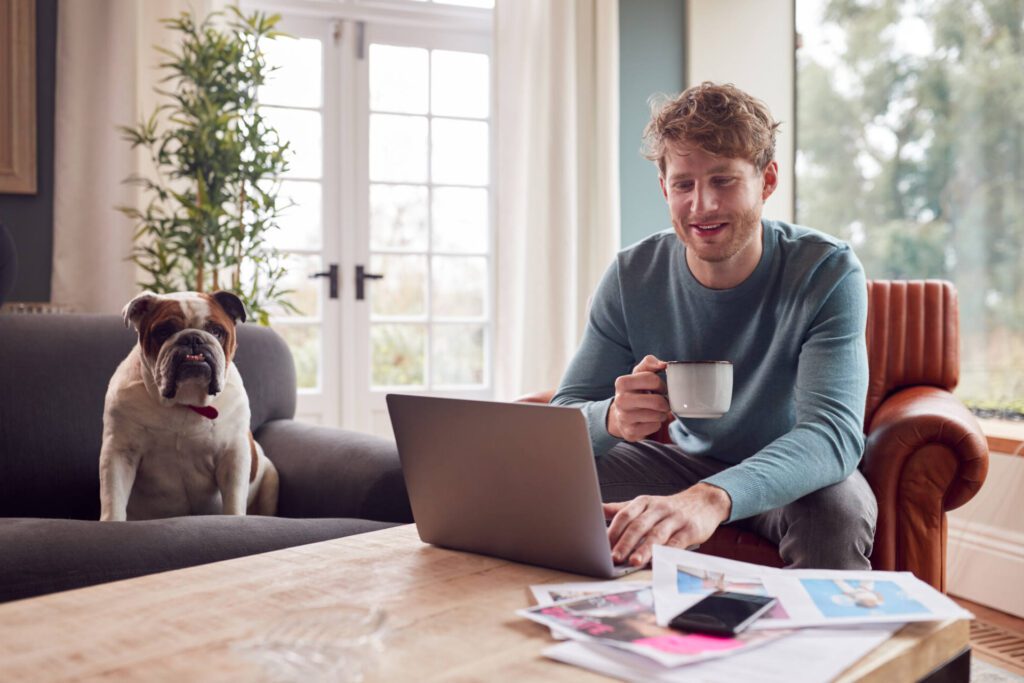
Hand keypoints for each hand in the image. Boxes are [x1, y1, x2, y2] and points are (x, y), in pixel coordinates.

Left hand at [603, 483, 731, 566]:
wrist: (704, 502)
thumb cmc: (669, 508)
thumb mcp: (645, 504)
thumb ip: (621, 509)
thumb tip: (596, 509)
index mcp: (644, 502)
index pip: (625, 515)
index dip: (613, 530)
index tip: (601, 546)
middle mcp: (658, 508)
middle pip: (638, 525)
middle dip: (625, 542)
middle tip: (614, 558)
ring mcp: (675, 519)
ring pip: (657, 534)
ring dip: (644, 549)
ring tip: (634, 562)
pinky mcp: (690, 530)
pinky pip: (677, 543)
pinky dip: (667, 553)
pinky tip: (659, 562)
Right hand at [607, 355, 671, 440]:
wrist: (620, 415)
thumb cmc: (634, 391)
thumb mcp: (638, 374)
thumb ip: (650, 363)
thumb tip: (664, 364)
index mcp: (621, 382)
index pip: (653, 380)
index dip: (661, 385)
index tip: (659, 389)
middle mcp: (620, 400)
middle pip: (657, 401)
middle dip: (664, 402)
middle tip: (661, 402)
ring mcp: (624, 418)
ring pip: (658, 415)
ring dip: (662, 413)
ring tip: (656, 411)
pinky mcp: (630, 432)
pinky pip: (655, 427)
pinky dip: (656, 424)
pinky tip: (650, 420)